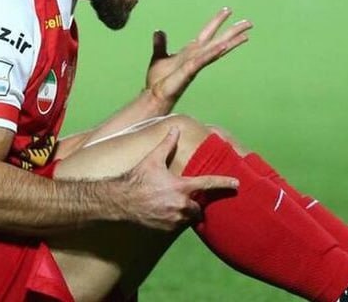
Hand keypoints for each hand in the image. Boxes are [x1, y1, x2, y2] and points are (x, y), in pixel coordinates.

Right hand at [122, 128, 238, 230]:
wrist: (121, 200)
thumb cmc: (137, 178)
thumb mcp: (153, 159)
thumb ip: (167, 144)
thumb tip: (175, 128)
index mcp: (181, 187)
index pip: (208, 184)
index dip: (224, 183)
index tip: (237, 184)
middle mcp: (181, 205)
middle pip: (199, 206)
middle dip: (195, 201)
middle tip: (184, 195)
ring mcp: (174, 219)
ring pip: (190, 216)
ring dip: (186, 211)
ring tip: (173, 203)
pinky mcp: (167, 229)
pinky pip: (178, 225)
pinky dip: (176, 218)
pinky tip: (164, 210)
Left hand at [146, 7, 251, 108]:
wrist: (155, 95)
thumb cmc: (159, 79)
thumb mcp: (159, 56)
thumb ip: (161, 44)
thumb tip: (158, 31)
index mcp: (190, 51)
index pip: (207, 33)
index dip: (216, 21)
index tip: (227, 10)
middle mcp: (196, 56)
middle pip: (218, 40)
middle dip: (232, 31)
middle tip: (248, 22)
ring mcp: (195, 63)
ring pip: (216, 49)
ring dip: (230, 41)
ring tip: (245, 34)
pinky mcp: (190, 70)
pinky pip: (203, 59)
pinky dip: (213, 52)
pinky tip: (224, 46)